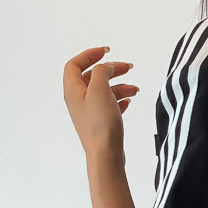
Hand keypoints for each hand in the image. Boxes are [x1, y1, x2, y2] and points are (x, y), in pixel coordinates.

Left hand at [63, 46, 138, 162]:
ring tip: (134, 88)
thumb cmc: (100, 125)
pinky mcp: (100, 124)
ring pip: (104, 92)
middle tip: (127, 67)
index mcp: (73, 90)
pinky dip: (119, 100)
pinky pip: (109, 106)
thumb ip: (101, 71)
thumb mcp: (99, 89)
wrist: (106, 155)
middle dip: (111, 70)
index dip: (89, 55)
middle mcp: (79, 101)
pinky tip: (129, 101)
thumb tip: (106, 66)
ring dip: (119, 86)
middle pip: (93, 77)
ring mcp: (89, 113)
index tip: (106, 51)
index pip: (75, 64)